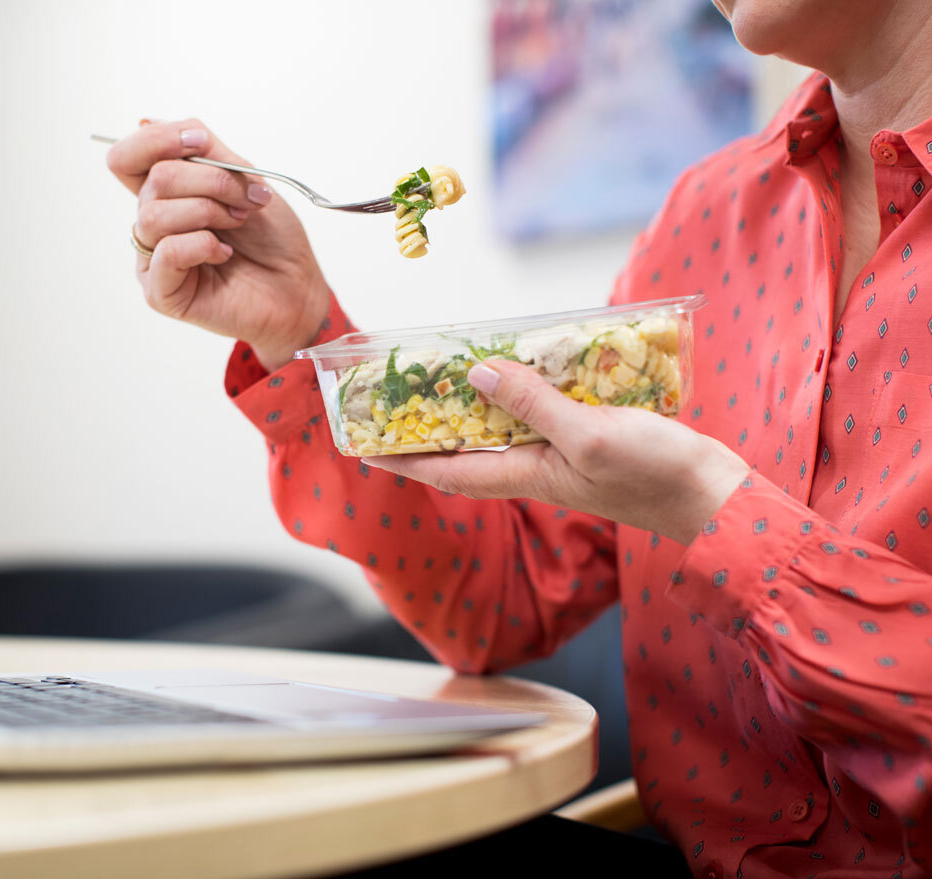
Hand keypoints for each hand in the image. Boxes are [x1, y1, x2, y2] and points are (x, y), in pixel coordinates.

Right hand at [106, 118, 329, 370]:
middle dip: (209, 180)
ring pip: (153, 215)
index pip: (128, 158)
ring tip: (237, 224)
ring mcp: (154, 260)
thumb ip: (204, 150)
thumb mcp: (245, 178)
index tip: (201, 142)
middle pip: (153, 179)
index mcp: (167, 195)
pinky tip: (225, 253)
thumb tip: (148, 122)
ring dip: (207, 212)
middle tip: (245, 200)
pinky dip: (202, 245)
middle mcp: (154, 225)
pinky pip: (165, 252)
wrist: (297, 287)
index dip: (156, 140)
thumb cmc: (273, 239)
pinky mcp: (161, 293)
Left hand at [364, 360, 749, 544]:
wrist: (715, 497)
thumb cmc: (654, 474)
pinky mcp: (588, 440)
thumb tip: (475, 376)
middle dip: (430, 428)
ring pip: (502, 429)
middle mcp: (534, 468)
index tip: (366, 445)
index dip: (404, 459)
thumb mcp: (588, 435)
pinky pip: (540, 415)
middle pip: (468, 449)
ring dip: (474, 406)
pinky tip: (522, 365)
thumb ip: (532, 405)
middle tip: (399, 397)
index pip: (447, 471)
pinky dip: (523, 393)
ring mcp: (562, 455)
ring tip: (447, 373)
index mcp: (525, 475)